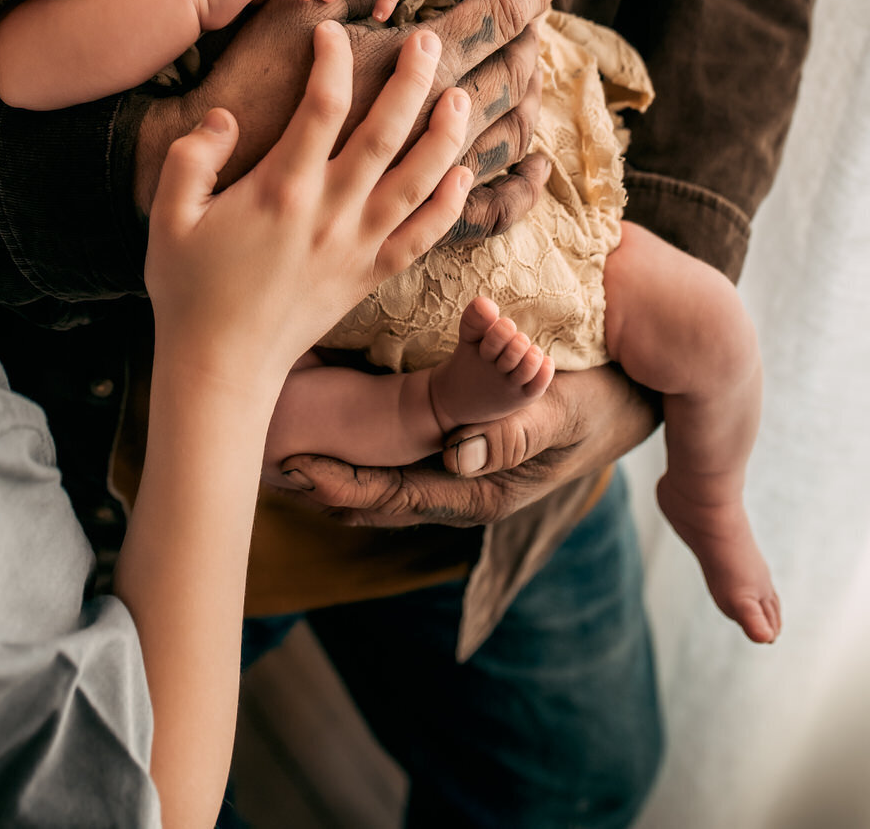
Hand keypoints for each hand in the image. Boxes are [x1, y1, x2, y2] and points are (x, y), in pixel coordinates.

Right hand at [145, 25, 472, 388]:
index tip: (333, 30)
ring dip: (444, 136)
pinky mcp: (370, 275)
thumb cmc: (189, 289)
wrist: (221, 365)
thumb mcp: (169, 215)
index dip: (332, 60)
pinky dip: (449, 204)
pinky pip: (423, 236)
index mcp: (280, 190)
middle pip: (385, 134)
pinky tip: (463, 174)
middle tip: (428, 41)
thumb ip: (193, 155)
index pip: (321, 107)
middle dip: (412, 82)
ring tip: (460, 96)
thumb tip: (227, 116)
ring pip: (418, 181)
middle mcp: (329, 213)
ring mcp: (356, 246)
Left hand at [266, 362, 656, 524]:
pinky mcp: (457, 445)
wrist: (632, 393)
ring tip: (269, 449)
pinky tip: (317, 426)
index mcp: (483, 490)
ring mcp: (459, 469)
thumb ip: (515, 432)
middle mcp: (463, 486)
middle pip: (375, 496)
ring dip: (330, 467)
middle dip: (319, 482)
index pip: (396, 495)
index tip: (291, 468)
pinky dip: (354, 446)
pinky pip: (395, 454)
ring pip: (379, 477)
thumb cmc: (601, 398)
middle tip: (257, 462)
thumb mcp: (565, 411)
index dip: (341, 484)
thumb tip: (457, 455)